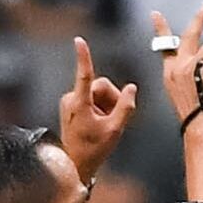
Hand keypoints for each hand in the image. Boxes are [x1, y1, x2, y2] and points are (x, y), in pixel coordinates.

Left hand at [53, 36, 134, 170]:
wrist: (76, 163)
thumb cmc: (94, 148)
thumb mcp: (115, 129)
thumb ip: (126, 107)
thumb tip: (132, 88)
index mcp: (80, 103)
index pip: (84, 75)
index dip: (84, 56)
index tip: (79, 40)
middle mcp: (72, 99)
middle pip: (100, 85)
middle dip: (112, 98)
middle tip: (116, 117)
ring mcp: (70, 101)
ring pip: (97, 92)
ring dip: (107, 105)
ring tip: (106, 123)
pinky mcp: (71, 105)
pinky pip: (92, 98)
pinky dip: (100, 108)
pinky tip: (100, 123)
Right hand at [155, 2, 202, 123]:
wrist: (200, 127)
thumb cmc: (198, 114)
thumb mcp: (188, 90)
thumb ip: (192, 71)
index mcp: (170, 72)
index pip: (164, 45)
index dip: (161, 29)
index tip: (156, 14)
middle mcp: (177, 67)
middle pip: (189, 35)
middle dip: (199, 19)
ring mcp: (190, 68)